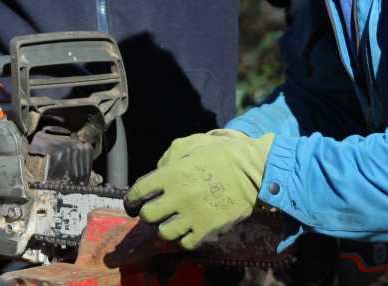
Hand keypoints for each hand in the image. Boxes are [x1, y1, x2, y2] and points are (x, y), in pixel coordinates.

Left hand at [124, 132, 274, 249]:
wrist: (255, 169)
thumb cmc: (224, 153)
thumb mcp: (195, 143)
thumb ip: (171, 156)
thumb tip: (157, 172)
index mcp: (173, 173)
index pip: (139, 192)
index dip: (132, 198)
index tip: (133, 202)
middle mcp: (179, 196)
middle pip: (148, 216)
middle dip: (148, 212)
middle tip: (156, 210)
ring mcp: (193, 215)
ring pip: (163, 233)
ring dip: (165, 226)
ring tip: (172, 220)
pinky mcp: (207, 229)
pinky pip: (185, 243)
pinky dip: (183, 237)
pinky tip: (188, 227)